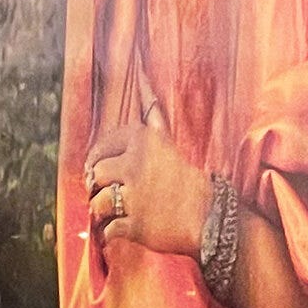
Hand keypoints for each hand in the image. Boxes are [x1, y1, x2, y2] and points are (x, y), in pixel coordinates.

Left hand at [86, 105, 212, 257]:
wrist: (211, 217)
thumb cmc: (186, 179)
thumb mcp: (168, 142)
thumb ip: (151, 116)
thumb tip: (141, 74)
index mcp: (144, 140)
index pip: (99, 150)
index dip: (97, 162)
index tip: (103, 171)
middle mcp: (137, 164)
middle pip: (95, 175)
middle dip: (99, 187)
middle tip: (115, 193)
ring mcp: (135, 196)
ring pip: (96, 204)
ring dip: (104, 212)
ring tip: (123, 211)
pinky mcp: (135, 225)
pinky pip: (107, 230)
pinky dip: (112, 234)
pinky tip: (127, 228)